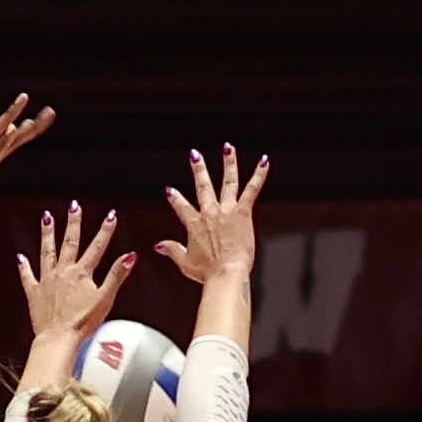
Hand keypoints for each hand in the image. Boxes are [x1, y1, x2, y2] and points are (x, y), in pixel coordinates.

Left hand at [17, 201, 135, 357]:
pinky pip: (27, 276)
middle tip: (74, 205)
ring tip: (46, 217)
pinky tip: (20, 257)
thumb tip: (130, 256)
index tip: (110, 215)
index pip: (97, 246)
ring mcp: (46, 280)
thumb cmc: (82, 322)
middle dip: (73, 222)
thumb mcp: (105, 298)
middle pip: (70, 242)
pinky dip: (24, 266)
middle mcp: (63, 271)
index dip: (105, 230)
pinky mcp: (34, 292)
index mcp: (81, 273)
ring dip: (48, 234)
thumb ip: (117, 275)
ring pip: (47, 251)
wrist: (58, 338)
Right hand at [155, 141, 268, 289]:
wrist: (225, 273)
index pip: (181, 206)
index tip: (170, 190)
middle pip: (202, 186)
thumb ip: (172, 250)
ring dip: (228, 163)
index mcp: (194, 224)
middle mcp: (209, 212)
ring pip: (227, 181)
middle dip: (198, 169)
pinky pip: (252, 189)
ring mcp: (226, 211)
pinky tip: (264, 161)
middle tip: (195, 155)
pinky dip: (259, 175)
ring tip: (228, 147)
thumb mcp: (185, 262)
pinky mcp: (242, 212)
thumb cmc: (208, 272)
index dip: (175, 198)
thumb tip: (157, 246)